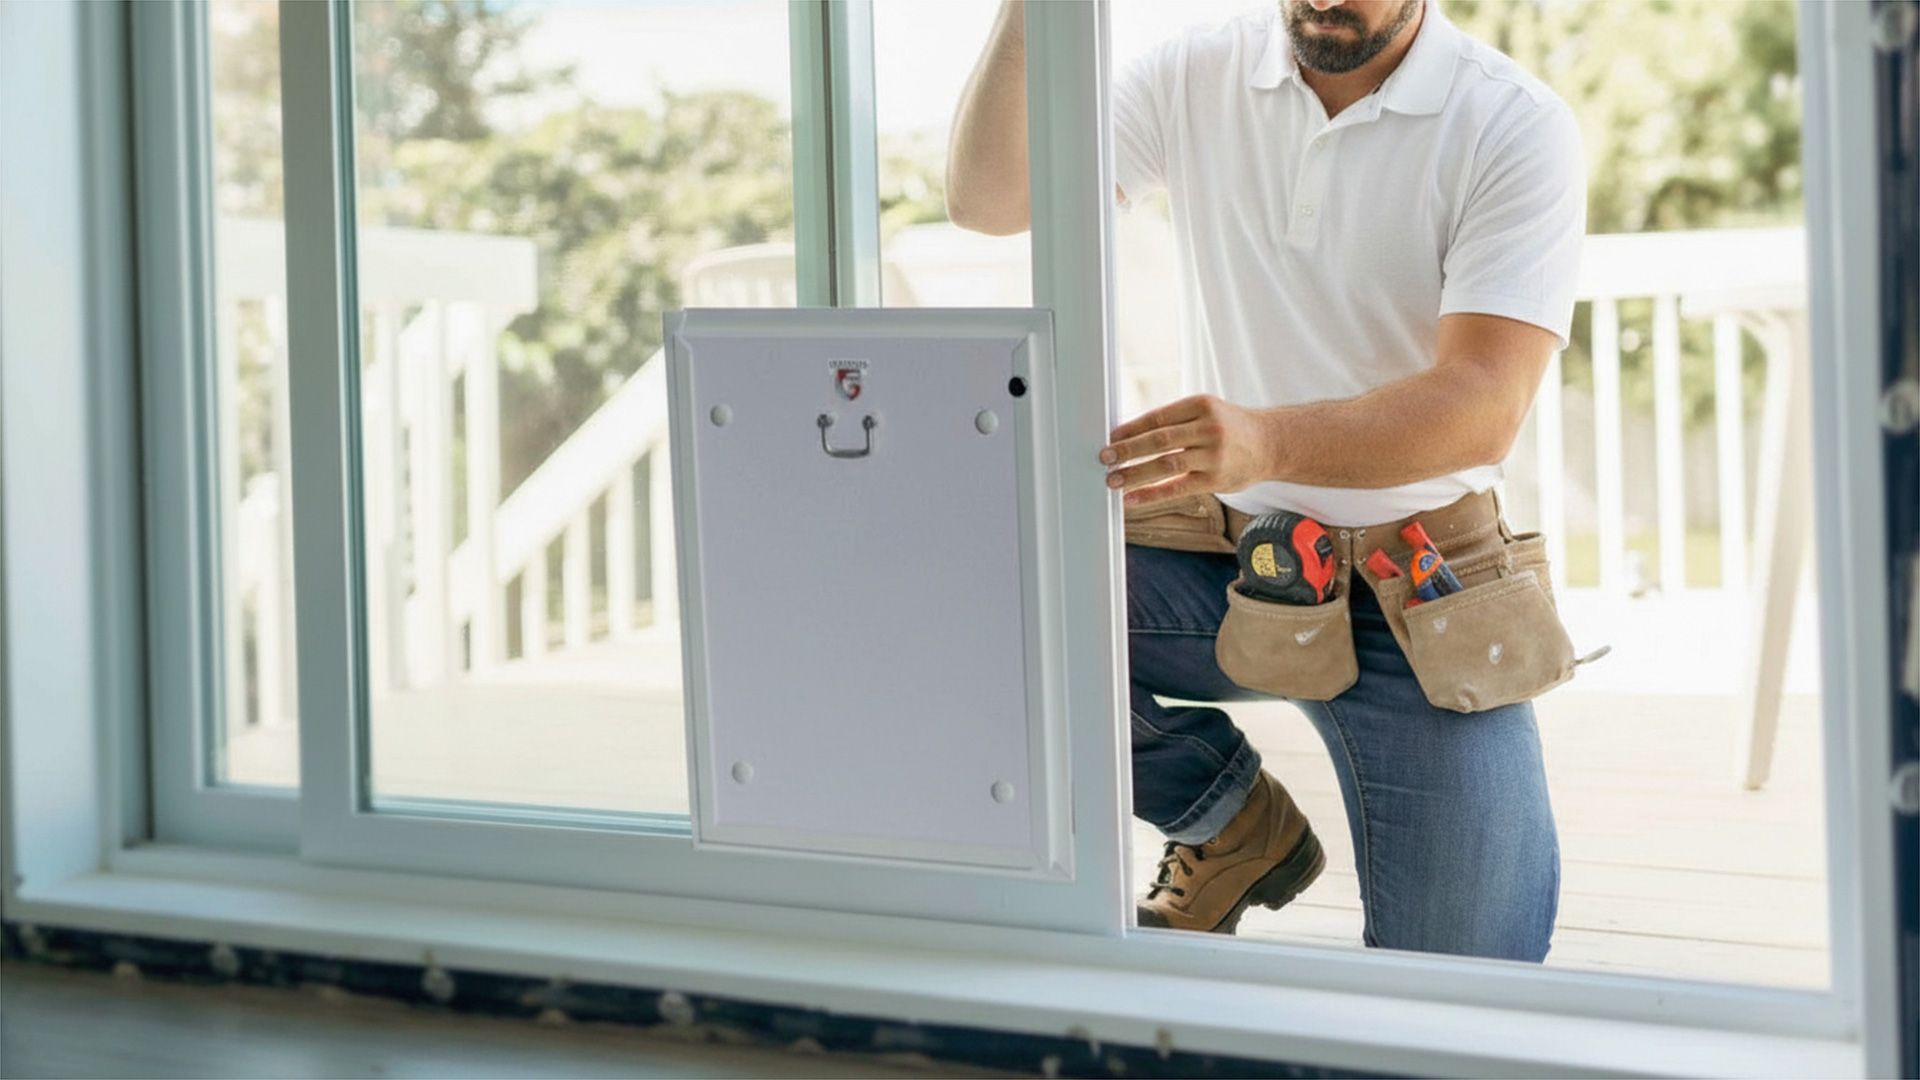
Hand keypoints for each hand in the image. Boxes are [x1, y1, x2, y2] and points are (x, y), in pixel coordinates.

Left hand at [1099, 394, 1274, 509]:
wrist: (1270, 444)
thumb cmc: (1230, 427)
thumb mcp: (1207, 412)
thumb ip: (1175, 421)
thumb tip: (1131, 435)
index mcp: (1201, 405)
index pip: (1158, 417)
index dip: (1131, 428)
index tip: (1110, 437)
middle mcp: (1208, 428)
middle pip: (1159, 440)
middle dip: (1128, 450)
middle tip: (1104, 458)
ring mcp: (1213, 455)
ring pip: (1166, 465)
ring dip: (1135, 474)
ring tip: (1113, 480)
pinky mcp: (1216, 479)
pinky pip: (1177, 488)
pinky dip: (1152, 494)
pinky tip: (1133, 498)